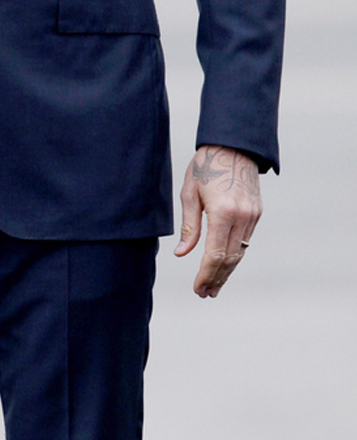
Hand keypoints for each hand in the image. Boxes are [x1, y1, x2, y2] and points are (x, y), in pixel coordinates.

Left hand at [174, 145, 261, 298]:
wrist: (233, 145)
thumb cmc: (206, 165)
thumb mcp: (190, 192)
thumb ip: (189, 225)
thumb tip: (182, 253)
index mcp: (223, 212)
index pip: (215, 255)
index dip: (206, 275)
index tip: (198, 289)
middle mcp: (241, 217)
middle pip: (230, 259)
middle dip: (216, 279)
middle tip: (204, 294)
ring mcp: (252, 216)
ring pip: (240, 253)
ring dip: (227, 271)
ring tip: (214, 286)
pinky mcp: (257, 213)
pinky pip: (245, 241)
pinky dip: (234, 255)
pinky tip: (224, 264)